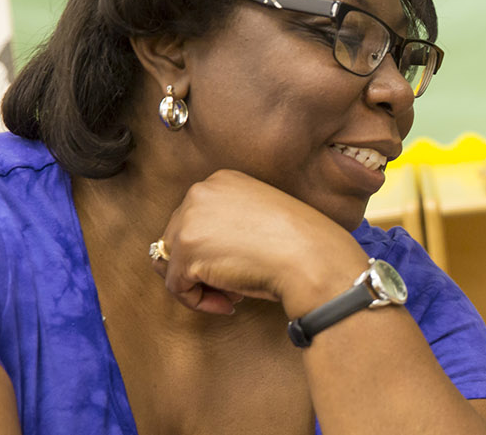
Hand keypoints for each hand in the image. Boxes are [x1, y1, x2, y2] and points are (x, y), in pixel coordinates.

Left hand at [152, 170, 369, 317]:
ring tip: (233, 295)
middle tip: (237, 285)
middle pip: (177, 239)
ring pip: (173, 263)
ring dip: (200, 284)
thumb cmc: (301, 245)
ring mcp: (188, 219)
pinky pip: (177, 287)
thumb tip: (200, 255)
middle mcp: (200, 192)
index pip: (196, 219)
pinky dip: (199, 302)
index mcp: (222, 180)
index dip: (214, 250)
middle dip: (203, 267)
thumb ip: (229, 226)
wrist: (313, 258)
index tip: (241, 265)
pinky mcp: (184, 250)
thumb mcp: (262, 220)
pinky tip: (230, 305)